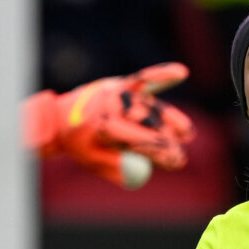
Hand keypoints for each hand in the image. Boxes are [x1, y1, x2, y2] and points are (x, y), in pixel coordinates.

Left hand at [24, 63, 195, 188]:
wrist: (61, 117)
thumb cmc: (82, 144)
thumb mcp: (95, 161)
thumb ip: (116, 168)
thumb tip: (141, 175)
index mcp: (102, 126)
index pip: (138, 138)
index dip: (159, 150)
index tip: (176, 160)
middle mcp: (110, 105)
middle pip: (148, 121)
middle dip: (167, 139)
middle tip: (180, 157)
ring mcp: (117, 91)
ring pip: (151, 106)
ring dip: (171, 119)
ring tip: (186, 133)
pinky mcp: (122, 83)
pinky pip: (144, 79)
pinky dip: (161, 76)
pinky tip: (181, 73)